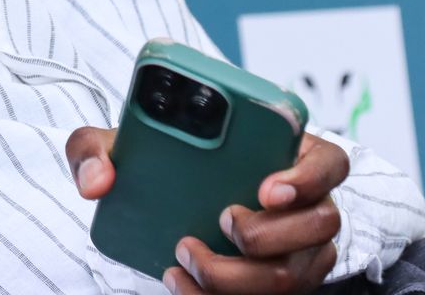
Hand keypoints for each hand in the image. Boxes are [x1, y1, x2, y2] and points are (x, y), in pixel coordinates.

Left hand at [67, 127, 347, 293]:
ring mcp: (296, 250)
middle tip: (222, 221)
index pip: (329, 162)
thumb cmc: (157, 162)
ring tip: (187, 253)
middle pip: (319, 225)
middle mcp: (303, 205)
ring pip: (294, 274)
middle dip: (268, 233)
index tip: (265, 188)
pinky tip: (180, 282)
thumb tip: (98, 181)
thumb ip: (96, 147)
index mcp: (285, 154)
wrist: (154, 200)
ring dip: (239, 274)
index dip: (308, 177)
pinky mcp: (274, 282)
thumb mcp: (120, 143)